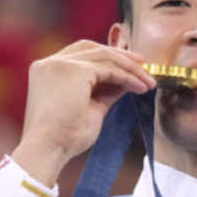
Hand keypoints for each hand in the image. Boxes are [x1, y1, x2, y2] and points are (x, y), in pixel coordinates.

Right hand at [13, 40, 155, 187]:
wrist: (48, 148)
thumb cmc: (65, 137)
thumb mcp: (90, 108)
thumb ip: (105, 92)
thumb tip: (124, 84)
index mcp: (48, 71)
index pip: (81, 55)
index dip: (106, 57)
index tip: (129, 66)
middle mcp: (51, 63)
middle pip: (92, 48)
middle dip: (120, 55)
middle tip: (142, 64)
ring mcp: (61, 64)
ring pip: (104, 57)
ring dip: (130, 68)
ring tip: (148, 82)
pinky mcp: (74, 70)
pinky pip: (110, 69)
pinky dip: (128, 77)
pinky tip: (141, 88)